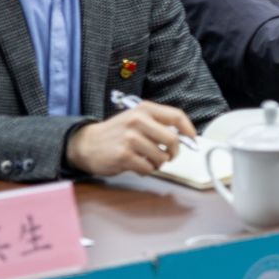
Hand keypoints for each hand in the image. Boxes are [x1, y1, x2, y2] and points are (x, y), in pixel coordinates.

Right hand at [63, 102, 195, 177]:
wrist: (86, 143)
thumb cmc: (116, 133)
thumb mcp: (135, 118)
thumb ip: (157, 123)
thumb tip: (184, 138)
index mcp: (144, 109)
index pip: (176, 117)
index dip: (189, 130)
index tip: (193, 140)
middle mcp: (138, 121)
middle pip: (173, 140)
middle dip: (174, 152)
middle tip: (169, 156)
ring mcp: (131, 138)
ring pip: (161, 156)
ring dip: (158, 163)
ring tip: (147, 160)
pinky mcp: (124, 155)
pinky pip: (148, 168)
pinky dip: (146, 170)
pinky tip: (137, 165)